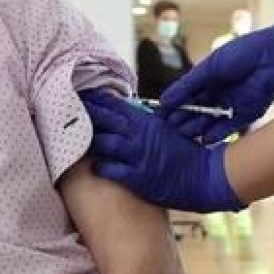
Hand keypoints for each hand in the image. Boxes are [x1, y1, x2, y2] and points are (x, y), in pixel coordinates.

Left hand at [80, 91, 242, 212]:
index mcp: (148, 122)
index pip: (116, 106)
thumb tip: (130, 112)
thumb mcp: (168, 130)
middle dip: (86, 114)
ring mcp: (138, 157)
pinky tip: (93, 165)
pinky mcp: (138, 178)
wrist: (204, 178)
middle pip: (105, 121)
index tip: (82, 94)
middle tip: (69, 109)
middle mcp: (140, 137)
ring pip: (104, 143)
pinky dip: (100, 166)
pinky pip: (111, 169)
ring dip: (89, 139)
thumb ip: (148, 121)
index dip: (97, 100)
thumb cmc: (188, 154)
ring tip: (76, 137)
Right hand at [159, 12, 273, 142]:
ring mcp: (231, 105)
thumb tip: (165, 100)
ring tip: (181, 138)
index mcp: (209, 78)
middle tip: (167, 132)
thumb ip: (188, 85)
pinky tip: (202, 140)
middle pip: (195, 111)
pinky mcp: (245, 115)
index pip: (186, 96)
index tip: (159, 117)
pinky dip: (214, 134)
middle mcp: (219, 93)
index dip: (173, 106)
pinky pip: (226, 129)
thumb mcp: (210, 68)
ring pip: (208, 122)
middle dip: (182, 120)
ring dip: (196, 129)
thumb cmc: (243, 54)